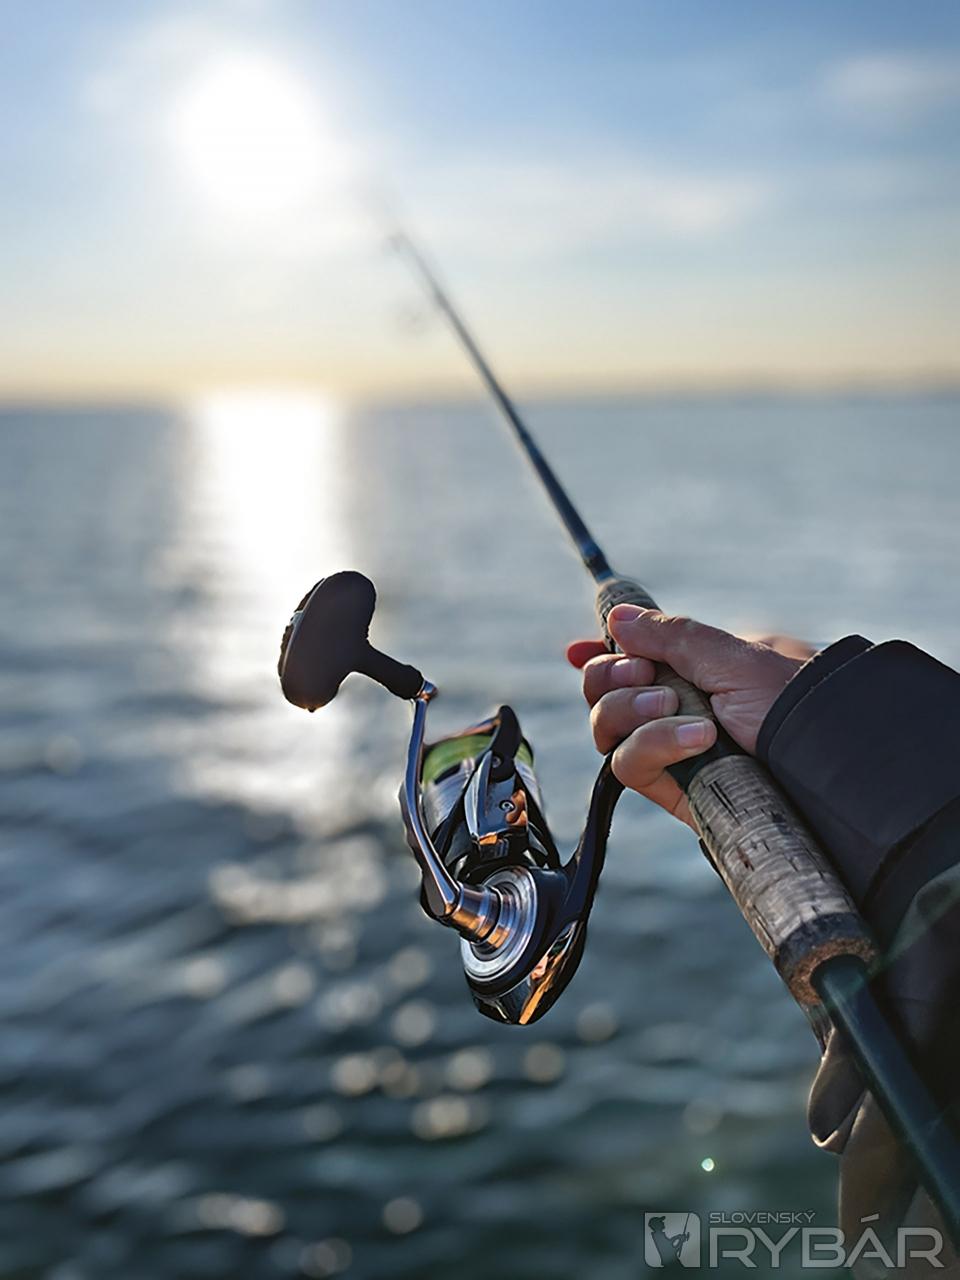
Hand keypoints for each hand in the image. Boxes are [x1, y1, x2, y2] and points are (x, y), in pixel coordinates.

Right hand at [567, 606, 812, 829]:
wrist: (826, 764)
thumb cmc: (793, 703)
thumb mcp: (733, 656)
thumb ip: (671, 636)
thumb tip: (616, 618)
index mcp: (694, 670)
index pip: (632, 661)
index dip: (602, 655)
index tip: (579, 650)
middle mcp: (676, 708)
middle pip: (605, 692)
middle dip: (611, 675)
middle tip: (642, 670)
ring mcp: (670, 750)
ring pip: (608, 727)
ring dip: (632, 708)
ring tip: (677, 705)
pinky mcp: (671, 789)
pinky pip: (628, 764)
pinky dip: (653, 743)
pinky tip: (696, 738)